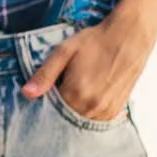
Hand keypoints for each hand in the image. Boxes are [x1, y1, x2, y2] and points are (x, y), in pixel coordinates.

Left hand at [25, 2, 155, 121]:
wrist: (129, 36)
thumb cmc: (95, 41)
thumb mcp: (64, 52)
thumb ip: (45, 75)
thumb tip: (26, 93)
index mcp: (75, 94)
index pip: (50, 110)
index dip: (45, 102)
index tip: (46, 92)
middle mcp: (91, 107)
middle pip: (65, 118)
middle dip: (59, 109)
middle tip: (63, 88)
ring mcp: (105, 111)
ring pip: (80, 120)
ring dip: (74, 111)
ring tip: (79, 90)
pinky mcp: (115, 110)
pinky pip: (95, 120)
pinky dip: (88, 112)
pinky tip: (89, 96)